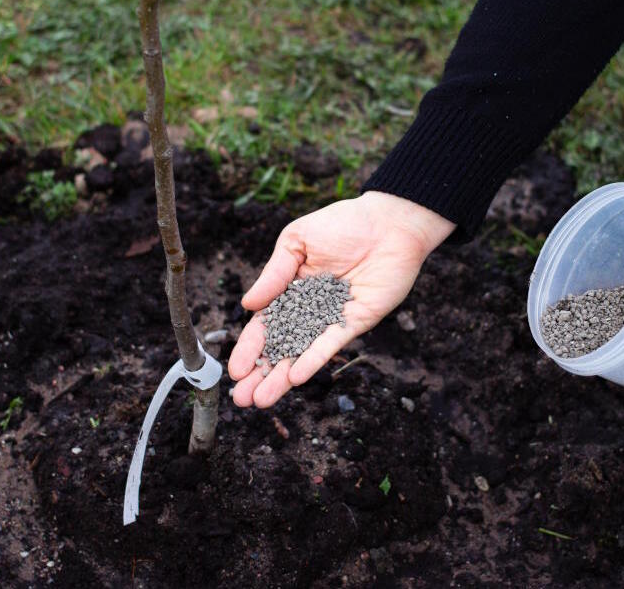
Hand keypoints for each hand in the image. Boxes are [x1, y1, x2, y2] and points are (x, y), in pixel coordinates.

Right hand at [227, 192, 454, 407]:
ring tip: (261, 400)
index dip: (250, 348)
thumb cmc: (342, 224)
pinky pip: (330, 344)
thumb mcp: (296, 241)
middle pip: (281, 347)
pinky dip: (313, 360)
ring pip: (302, 353)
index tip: (235, 370)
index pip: (265, 325)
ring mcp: (331, 318)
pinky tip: (296, 378)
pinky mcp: (355, 322)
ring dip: (282, 378)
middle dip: (261, 374)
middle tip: (242, 399)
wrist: (389, 222)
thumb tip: (247, 305)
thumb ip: (273, 274)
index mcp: (290, 290)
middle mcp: (309, 310)